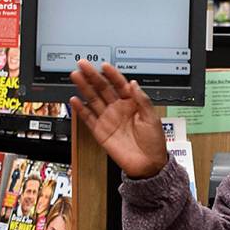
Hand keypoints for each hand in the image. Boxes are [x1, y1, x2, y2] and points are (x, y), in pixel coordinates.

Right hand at [69, 61, 168, 178]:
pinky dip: (81, 109)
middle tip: (83, 64)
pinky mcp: (101, 131)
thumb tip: (134, 84)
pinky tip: (75, 99)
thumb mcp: (152, 118)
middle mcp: (118, 109)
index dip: (112, 74)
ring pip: (93, 99)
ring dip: (84, 88)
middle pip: (103, 88)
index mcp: (132, 103)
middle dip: (93, 76)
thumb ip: (142, 100)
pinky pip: (88, 118)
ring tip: (76, 76)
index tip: (105, 65)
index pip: (120, 84)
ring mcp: (108, 119)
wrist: (148, 164)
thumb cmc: (154, 142)